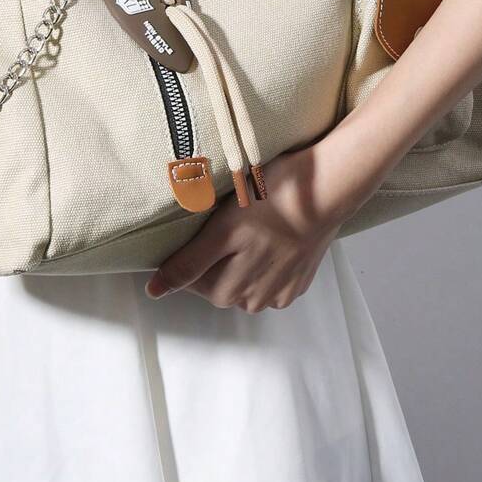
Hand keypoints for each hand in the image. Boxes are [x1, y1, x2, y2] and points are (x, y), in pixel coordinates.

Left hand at [145, 146, 349, 312]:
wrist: (328, 188)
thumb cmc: (274, 197)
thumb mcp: (223, 226)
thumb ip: (189, 262)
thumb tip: (154, 292)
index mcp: (236, 284)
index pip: (193, 281)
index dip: (188, 255)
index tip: (194, 230)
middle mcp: (258, 294)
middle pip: (220, 286)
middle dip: (215, 260)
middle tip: (224, 224)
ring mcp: (281, 289)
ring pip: (245, 288)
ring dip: (240, 266)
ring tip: (248, 232)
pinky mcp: (299, 283)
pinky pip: (270, 286)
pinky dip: (264, 268)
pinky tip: (270, 242)